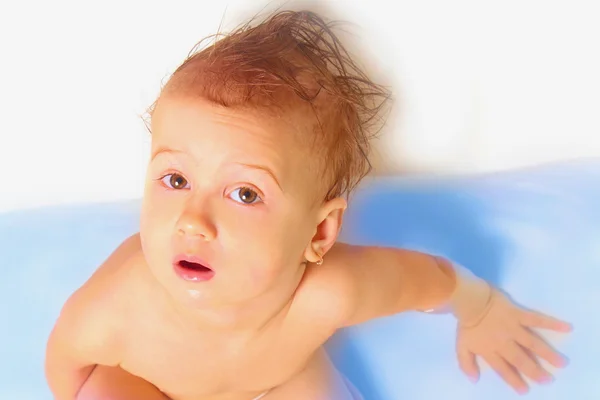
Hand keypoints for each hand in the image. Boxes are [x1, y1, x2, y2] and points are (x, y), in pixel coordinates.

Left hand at [455, 289, 571, 394]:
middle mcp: (504, 342)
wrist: (468, 299)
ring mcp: (513, 328)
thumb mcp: (461, 345)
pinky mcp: (519, 314)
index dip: (513, 379)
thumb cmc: (465, 322)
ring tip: (561, 363)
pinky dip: (552, 323)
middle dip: (534, 371)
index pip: (504, 368)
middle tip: (547, 380)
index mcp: (491, 350)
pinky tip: (566, 327)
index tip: (524, 390)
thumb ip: (466, 363)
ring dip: (547, 354)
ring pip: (533, 343)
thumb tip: (474, 380)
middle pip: (521, 359)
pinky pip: (537, 319)